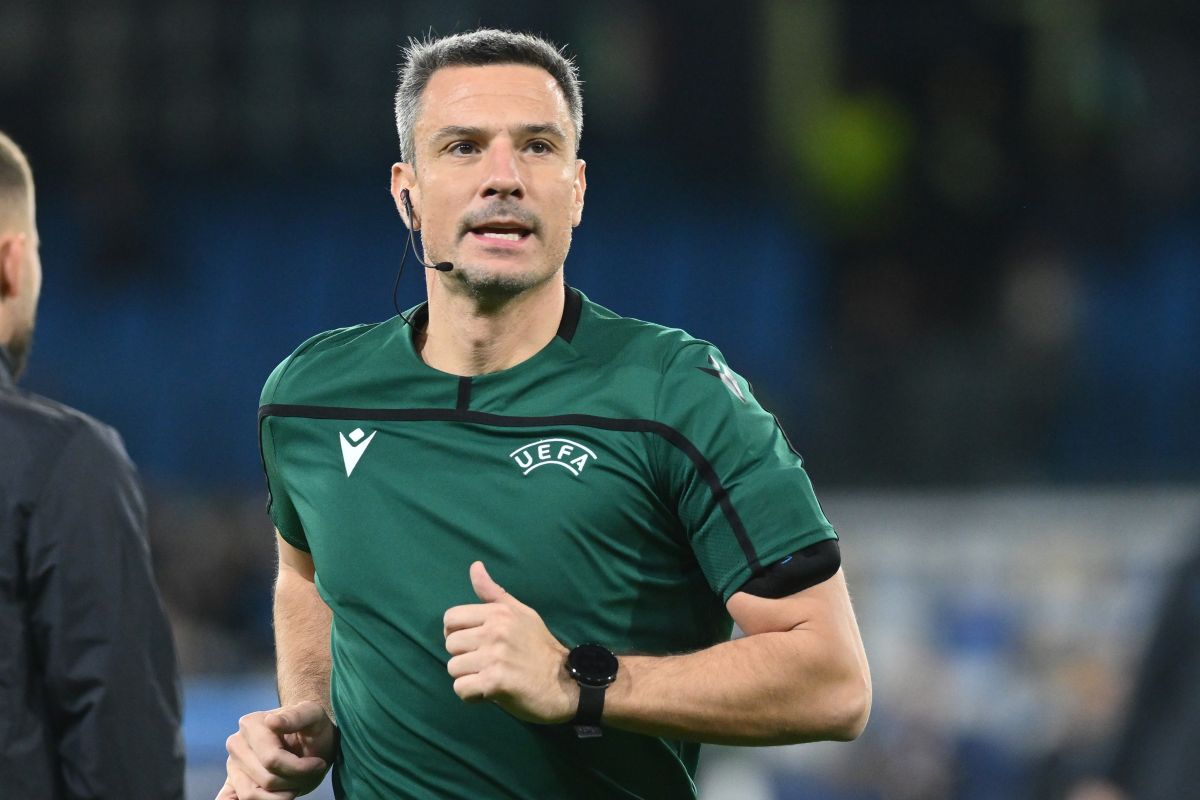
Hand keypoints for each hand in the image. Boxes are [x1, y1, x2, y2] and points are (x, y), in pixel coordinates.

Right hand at [219, 701, 335, 798]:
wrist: (309, 741)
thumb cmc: (313, 728)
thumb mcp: (313, 716)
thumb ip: (296, 717)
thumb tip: (271, 721)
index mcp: (250, 724)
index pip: (273, 760)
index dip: (300, 768)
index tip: (319, 763)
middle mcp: (236, 744)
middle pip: (266, 780)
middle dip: (294, 781)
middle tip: (310, 773)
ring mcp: (233, 765)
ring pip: (252, 795)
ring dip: (281, 796)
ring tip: (295, 782)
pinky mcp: (233, 782)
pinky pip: (228, 799)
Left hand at [443, 561, 577, 723]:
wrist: (564, 683)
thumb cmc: (540, 647)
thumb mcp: (521, 613)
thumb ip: (494, 593)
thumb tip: (474, 566)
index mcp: (499, 613)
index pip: (451, 618)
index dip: (457, 632)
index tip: (473, 643)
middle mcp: (495, 631)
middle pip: (450, 644)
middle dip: (464, 656)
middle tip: (486, 662)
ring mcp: (495, 657)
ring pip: (453, 668)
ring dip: (468, 676)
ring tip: (490, 676)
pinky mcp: (495, 682)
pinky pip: (461, 689)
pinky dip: (472, 695)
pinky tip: (489, 691)